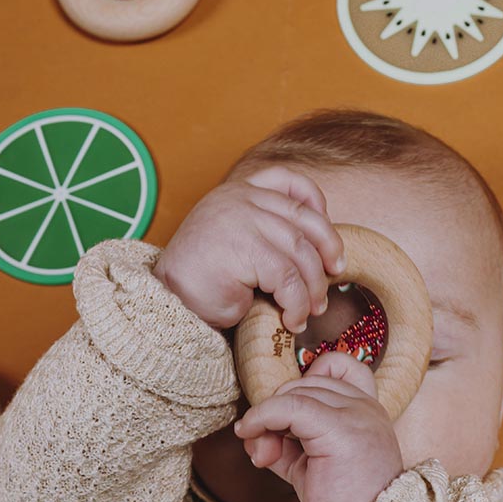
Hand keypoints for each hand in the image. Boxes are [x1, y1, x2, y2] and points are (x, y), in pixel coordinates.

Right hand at [151, 165, 345, 331]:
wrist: (168, 302)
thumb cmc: (204, 282)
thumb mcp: (238, 244)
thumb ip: (268, 234)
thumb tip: (321, 255)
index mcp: (239, 192)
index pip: (289, 182)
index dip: (318, 206)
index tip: (327, 239)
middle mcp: (241, 199)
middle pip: (305, 219)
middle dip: (328, 250)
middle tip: (334, 276)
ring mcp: (242, 220)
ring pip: (300, 253)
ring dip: (313, 288)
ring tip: (310, 311)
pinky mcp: (245, 248)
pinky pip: (288, 279)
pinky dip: (297, 304)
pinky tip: (292, 319)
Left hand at [233, 350, 404, 501]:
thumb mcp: (309, 466)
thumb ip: (284, 442)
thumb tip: (250, 430)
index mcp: (368, 411)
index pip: (337, 366)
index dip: (304, 380)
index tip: (286, 416)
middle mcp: (367, 408)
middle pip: (306, 381)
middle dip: (276, 408)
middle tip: (263, 447)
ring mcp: (357, 416)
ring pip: (294, 392)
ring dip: (266, 418)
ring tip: (262, 454)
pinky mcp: (340, 430)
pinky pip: (288, 407)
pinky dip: (261, 418)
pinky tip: (253, 439)